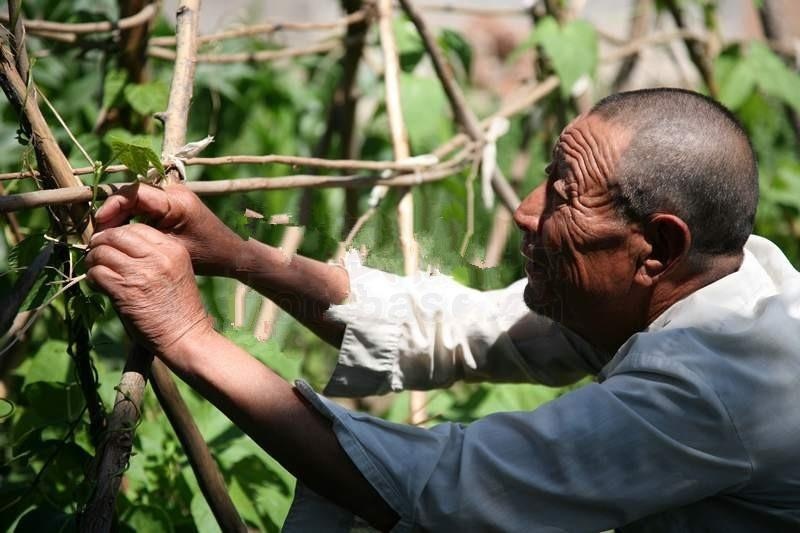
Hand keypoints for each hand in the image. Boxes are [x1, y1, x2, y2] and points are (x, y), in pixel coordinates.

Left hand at [86, 224, 211, 353]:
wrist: (185, 335)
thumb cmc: (179, 307)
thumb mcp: (176, 270)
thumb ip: (154, 255)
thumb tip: (118, 244)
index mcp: (173, 249)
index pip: (137, 228)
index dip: (119, 234)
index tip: (111, 244)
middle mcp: (158, 256)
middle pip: (117, 235)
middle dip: (101, 242)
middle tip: (96, 253)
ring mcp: (140, 272)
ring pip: (103, 252)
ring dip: (93, 260)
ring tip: (96, 270)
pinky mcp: (124, 289)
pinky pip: (97, 272)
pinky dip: (92, 277)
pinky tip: (98, 284)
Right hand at [95, 182, 242, 275]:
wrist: (232, 253)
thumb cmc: (206, 255)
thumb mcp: (170, 249)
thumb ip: (140, 239)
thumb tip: (105, 237)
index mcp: (176, 200)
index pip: (133, 192)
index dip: (112, 206)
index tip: (99, 225)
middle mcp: (173, 191)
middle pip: (131, 193)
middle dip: (112, 213)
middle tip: (98, 235)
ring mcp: (173, 195)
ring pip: (135, 199)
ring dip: (120, 216)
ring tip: (106, 236)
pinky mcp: (172, 202)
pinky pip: (144, 204)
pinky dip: (131, 218)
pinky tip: (121, 235)